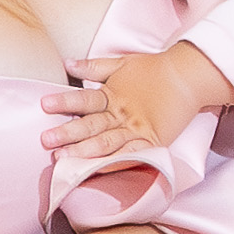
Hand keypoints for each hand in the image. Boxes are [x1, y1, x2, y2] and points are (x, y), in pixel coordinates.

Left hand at [59, 42, 232, 157]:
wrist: (189, 76)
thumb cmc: (155, 70)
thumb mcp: (122, 64)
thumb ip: (94, 66)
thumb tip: (67, 63)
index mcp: (112, 95)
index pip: (85, 98)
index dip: (66, 101)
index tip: (44, 104)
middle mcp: (121, 114)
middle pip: (91, 124)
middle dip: (68, 132)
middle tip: (46, 139)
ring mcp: (136, 129)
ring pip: (107, 141)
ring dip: (84, 150)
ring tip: (63, 158)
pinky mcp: (152, 141)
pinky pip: (133, 154)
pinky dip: (117, 162)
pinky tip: (99, 170)